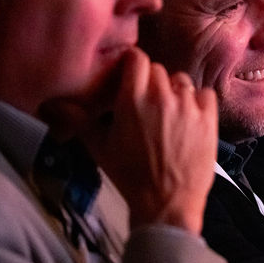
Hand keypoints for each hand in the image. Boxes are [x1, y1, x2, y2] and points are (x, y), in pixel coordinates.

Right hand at [80, 49, 217, 233]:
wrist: (166, 204)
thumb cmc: (130, 177)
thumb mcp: (100, 147)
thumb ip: (79, 120)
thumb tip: (54, 104)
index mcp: (133, 100)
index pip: (136, 59)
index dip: (133, 64)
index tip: (130, 75)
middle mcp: (162, 97)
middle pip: (158, 70)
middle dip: (151, 82)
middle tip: (147, 103)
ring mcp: (188, 106)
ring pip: (181, 81)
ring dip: (174, 91)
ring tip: (168, 112)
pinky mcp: (209, 119)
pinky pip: (205, 94)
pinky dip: (198, 102)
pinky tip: (190, 117)